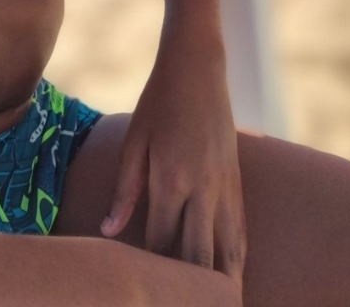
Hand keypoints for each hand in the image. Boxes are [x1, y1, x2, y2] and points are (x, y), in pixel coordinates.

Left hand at [101, 33, 245, 286]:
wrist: (198, 67)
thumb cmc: (159, 101)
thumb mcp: (135, 140)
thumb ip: (124, 189)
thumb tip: (108, 232)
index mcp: (172, 180)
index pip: (163, 244)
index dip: (156, 275)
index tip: (146, 292)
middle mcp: (203, 189)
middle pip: (200, 256)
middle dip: (192, 290)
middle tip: (186, 305)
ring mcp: (225, 186)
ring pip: (229, 249)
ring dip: (222, 282)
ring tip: (218, 304)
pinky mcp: (237, 181)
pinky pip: (241, 230)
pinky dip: (237, 257)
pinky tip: (232, 274)